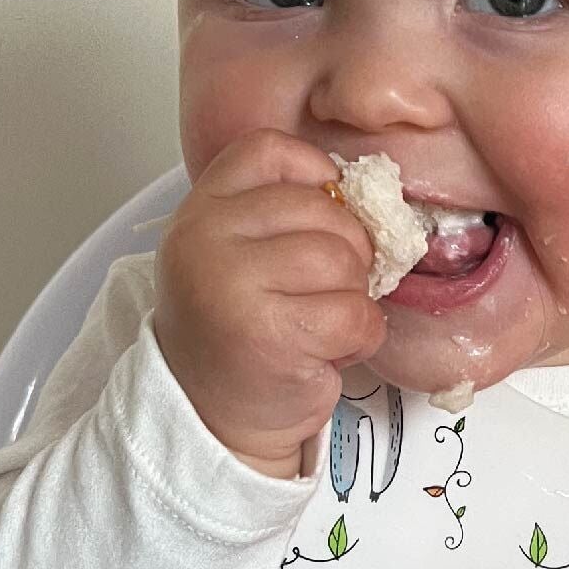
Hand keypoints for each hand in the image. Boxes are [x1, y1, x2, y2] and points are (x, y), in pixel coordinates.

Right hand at [153, 130, 383, 479]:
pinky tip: (326, 351)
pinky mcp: (270, 336)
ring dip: (352, 300)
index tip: (322, 219)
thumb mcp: (237, 254)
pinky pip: (356, 315)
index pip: (273, 151)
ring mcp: (234, 286)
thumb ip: (283, 213)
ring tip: (319, 325)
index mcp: (201, 209)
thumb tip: (368, 195)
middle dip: (347, 255)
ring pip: (344, 262)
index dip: (317, 177)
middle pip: (325, 211)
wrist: (209, 416)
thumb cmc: (237, 331)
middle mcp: (206, 239)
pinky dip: (359, 337)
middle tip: (323, 293)